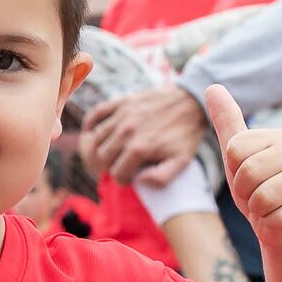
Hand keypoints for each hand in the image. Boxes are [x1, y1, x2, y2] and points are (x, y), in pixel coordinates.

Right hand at [82, 85, 207, 186]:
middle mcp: (127, 131)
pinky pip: (95, 114)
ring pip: (96, 139)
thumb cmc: (186, 134)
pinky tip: (92, 133)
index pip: (116, 173)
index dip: (122, 180)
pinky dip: (89, 125)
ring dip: (100, 149)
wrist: (191, 100)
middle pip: (102, 157)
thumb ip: (161, 178)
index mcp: (140, 148)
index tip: (128, 178)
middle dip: (109, 166)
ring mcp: (122, 115)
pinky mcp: (121, 101)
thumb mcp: (182, 161)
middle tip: (118, 166)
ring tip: (110, 153)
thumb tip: (139, 180)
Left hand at [203, 84, 281, 250]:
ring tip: (271, 208)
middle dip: (245, 193)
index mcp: (278, 137)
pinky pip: (276, 219)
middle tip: (258, 197)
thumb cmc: (259, 189)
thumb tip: (212, 85)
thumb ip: (227, 122)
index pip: (234, 149)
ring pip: (262, 198)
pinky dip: (271, 226)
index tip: (247, 178)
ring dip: (259, 211)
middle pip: (247, 173)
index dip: (234, 171)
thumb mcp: (238, 156)